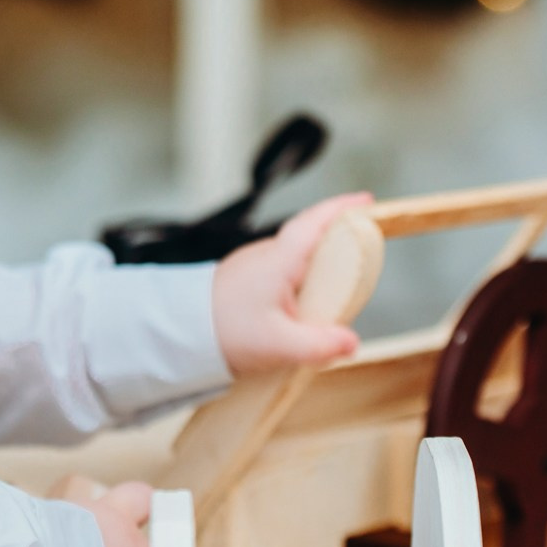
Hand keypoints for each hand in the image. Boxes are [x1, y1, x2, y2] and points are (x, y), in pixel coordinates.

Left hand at [212, 192, 372, 376]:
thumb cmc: (225, 333)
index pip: (314, 223)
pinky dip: (302, 272)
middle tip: (368, 235)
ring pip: (294, 253)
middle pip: (308, 234)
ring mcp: (254, 264)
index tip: (367, 199)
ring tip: (345, 273)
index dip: (342, 209)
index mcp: (278, 261)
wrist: (178, 334)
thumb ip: (319, 345)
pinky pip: (282, 267)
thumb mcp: (279, 346)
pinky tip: (309, 296)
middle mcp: (266, 255)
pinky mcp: (246, 278)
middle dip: (338, 230)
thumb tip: (353, 342)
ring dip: (319, 255)